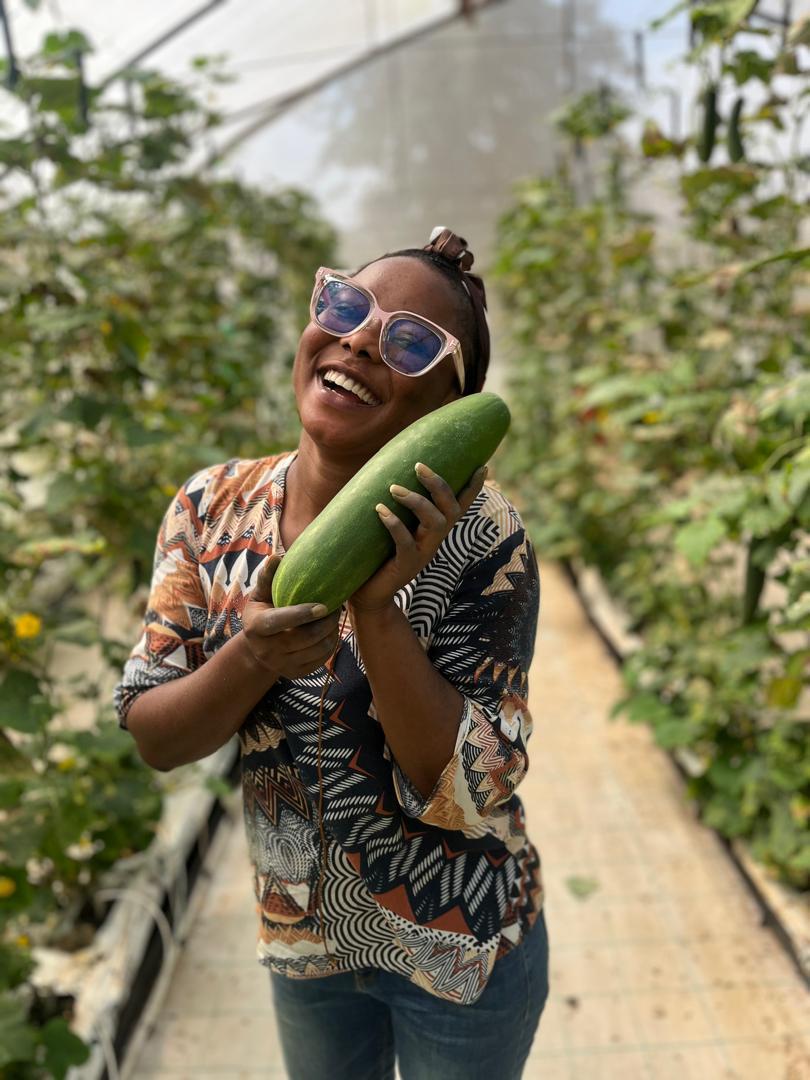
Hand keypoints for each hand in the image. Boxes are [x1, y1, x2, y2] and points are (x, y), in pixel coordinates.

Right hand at [242, 555, 340, 678]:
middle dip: (326, 623)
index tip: (323, 605)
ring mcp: (281, 666)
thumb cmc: (263, 611)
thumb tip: (276, 557)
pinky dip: (331, 644)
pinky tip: (330, 631)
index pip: (280, 622)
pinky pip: (321, 660)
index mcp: (256, 628)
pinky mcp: (295, 674)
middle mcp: (266, 651)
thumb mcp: (260, 595)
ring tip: (335, 618)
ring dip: (331, 633)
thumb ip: (268, 577)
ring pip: (317, 650)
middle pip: (304, 638)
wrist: (258, 648)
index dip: (302, 614)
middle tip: (337, 608)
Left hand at [348, 462, 487, 615]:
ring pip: (435, 522)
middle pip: (451, 509)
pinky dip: (394, 524)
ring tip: (394, 488)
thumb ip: (399, 509)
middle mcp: (434, 540)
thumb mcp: (395, 529)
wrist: (371, 595)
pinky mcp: (406, 565)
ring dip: (416, 501)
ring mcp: (423, 553)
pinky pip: (406, 542)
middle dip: (439, 485)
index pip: (460, 506)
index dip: (473, 488)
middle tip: (419, 466)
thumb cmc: (379, 555)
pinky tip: (380, 510)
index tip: (482, 466)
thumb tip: (388, 473)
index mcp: (435, 530)